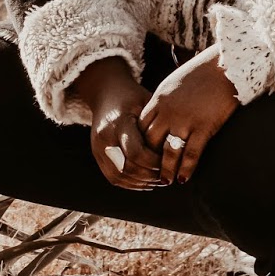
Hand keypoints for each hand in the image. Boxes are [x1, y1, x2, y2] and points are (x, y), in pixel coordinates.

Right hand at [69, 57, 164, 191]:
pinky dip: (131, 183)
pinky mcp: (97, 155)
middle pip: (127, 168)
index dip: (154, 163)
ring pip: (119, 177)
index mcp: (118, 123)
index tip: (169, 161)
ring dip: (141, 183)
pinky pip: (113, 177)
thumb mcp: (146, 103)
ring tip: (159, 180)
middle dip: (149, 176)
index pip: (136, 153)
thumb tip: (177, 148)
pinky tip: (146, 181)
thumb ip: (157, 124)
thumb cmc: (133, 96)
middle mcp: (104, 138)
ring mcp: (97, 148)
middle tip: (167, 175)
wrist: (106, 92)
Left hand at [137, 45, 239, 184]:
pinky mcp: (204, 127)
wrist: (226, 64)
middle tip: (151, 173)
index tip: (145, 154)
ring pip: (168, 152)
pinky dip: (186, 168)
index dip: (142, 143)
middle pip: (150, 142)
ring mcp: (185, 120)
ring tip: (166, 182)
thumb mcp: (175, 81)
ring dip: (165, 170)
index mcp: (159, 99)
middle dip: (149, 159)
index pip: (142, 127)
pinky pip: (191, 154)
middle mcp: (168, 111)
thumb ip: (166, 99)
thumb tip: (162, 112)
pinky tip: (184, 178)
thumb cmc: (203, 71)